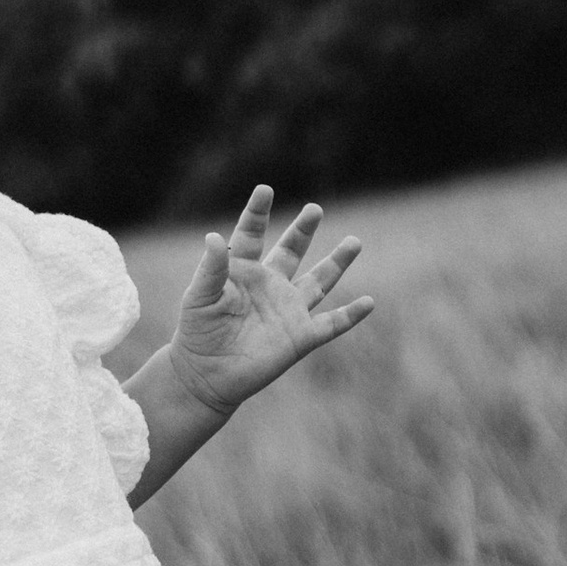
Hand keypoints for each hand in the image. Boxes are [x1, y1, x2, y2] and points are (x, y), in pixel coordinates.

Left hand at [164, 185, 372, 421]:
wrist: (205, 376)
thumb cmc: (198, 333)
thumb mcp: (199, 297)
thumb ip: (210, 268)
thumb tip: (214, 236)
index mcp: (243, 272)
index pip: (252, 235)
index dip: (258, 212)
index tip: (264, 189)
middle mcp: (270, 286)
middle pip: (292, 251)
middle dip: (303, 230)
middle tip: (314, 209)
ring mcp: (288, 310)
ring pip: (319, 281)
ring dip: (337, 262)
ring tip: (354, 241)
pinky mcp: (301, 337)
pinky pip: (331, 324)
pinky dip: (350, 315)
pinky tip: (369, 302)